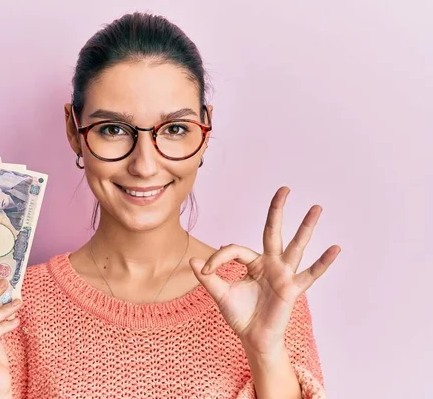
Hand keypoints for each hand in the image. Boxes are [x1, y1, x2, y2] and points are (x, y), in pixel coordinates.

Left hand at [190, 186, 339, 355]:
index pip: (236, 249)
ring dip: (306, 227)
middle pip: (273, 232)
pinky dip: (322, 263)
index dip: (219, 257)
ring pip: (296, 246)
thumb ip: (209, 278)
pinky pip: (310, 275)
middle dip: (277, 210)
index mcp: (253, 263)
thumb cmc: (240, 315)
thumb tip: (193, 261)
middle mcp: (271, 264)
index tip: (207, 270)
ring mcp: (283, 275)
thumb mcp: (220, 294)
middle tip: (284, 188)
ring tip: (316, 208)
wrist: (253, 338)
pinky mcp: (292, 289)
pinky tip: (335, 248)